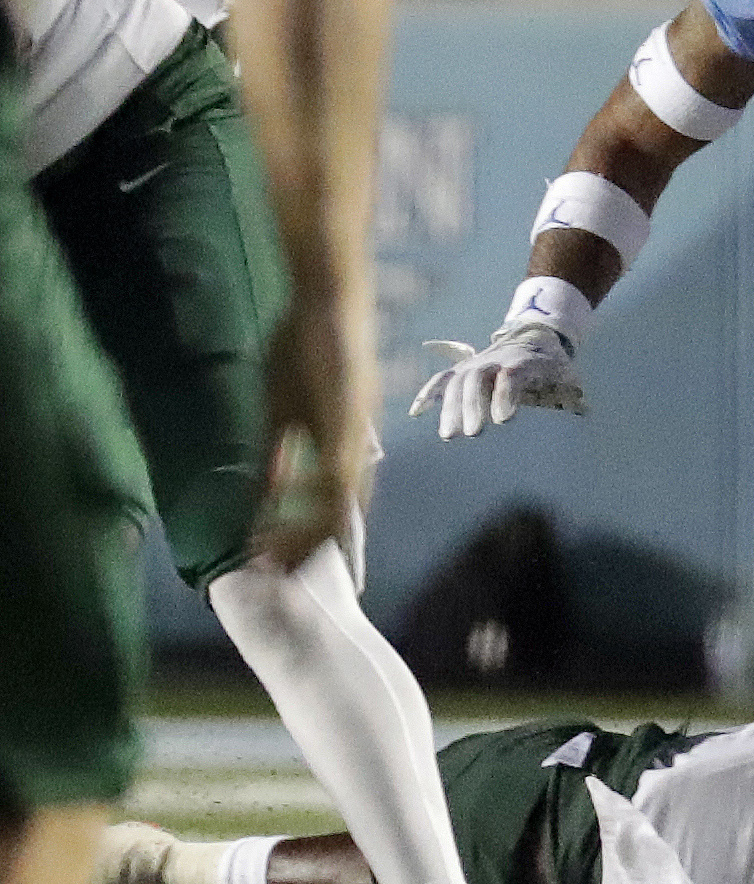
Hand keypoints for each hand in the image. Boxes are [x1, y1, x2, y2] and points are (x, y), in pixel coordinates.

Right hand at [257, 287, 379, 569]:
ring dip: (306, 535)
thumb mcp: (285, 406)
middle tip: (294, 581)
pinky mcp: (346, 420)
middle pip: (341, 512)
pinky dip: (309, 501)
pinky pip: (331, 473)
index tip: (315, 567)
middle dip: (315, 548)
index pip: (341, 501)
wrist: (328, 302)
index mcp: (347, 441)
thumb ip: (280, 446)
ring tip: (282, 566)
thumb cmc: (305, 347)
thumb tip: (267, 484)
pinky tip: (291, 524)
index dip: (328, 535)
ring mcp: (354, 434)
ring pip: (336, 502)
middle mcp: (357, 444)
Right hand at [409, 321, 586, 438]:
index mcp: (523, 362)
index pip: (512, 376)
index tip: (504, 421)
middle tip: (474, 434)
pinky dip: (427, 393)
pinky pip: (441, 379)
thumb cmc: (553, 365)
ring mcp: (475, 364)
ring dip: (451, 408)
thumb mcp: (567, 377)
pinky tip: (416, 413)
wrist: (535, 336)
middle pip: (478, 380)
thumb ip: (572, 395)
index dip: (506, 396)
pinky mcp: (462, 370)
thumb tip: (584, 410)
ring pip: (457, 382)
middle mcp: (495, 361)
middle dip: (474, 406)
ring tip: (449, 436)